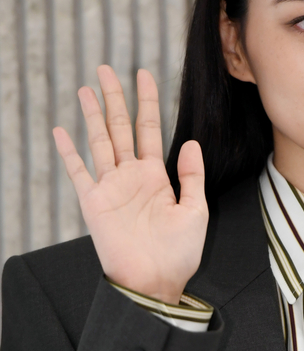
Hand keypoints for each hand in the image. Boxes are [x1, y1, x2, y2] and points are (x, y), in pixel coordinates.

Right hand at [53, 65, 207, 303]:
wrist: (155, 282)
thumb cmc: (179, 253)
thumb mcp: (195, 210)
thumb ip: (191, 176)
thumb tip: (189, 142)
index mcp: (156, 176)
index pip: (150, 128)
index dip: (147, 101)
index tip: (144, 74)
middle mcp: (131, 176)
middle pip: (120, 127)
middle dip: (115, 97)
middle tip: (106, 68)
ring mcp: (111, 187)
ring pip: (99, 141)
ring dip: (93, 115)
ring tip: (86, 88)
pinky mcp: (94, 202)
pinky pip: (78, 172)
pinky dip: (69, 152)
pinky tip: (61, 130)